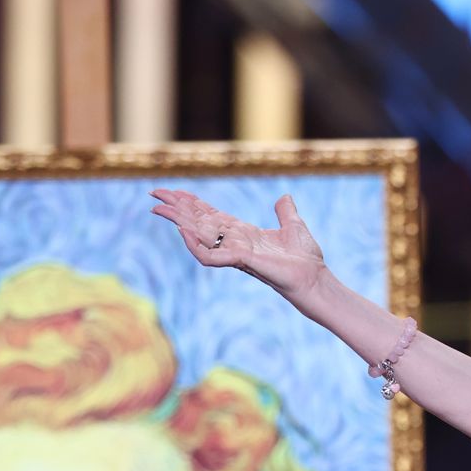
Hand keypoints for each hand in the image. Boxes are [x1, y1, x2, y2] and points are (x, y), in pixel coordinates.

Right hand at [148, 190, 328, 296]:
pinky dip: (195, 245)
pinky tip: (183, 230)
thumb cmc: (306, 259)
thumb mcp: (294, 227)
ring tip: (159, 208)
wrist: (316, 279)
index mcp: (243, 234)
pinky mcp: (242, 261)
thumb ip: (285, 212)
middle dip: (177, 208)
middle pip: (198, 222)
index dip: (192, 204)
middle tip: (154, 193)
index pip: (210, 216)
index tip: (174, 192)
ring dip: (178, 222)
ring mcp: (236, 253)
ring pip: (198, 236)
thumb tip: (284, 197)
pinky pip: (210, 256)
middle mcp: (235, 243)